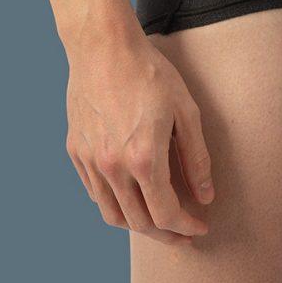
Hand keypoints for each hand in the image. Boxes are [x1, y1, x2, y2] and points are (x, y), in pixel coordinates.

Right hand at [65, 24, 214, 243]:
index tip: (200, 228)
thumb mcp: (185, 111)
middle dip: (166, 234)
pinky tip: (132, 196)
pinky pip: (95, 193)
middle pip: (139, 222)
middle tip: (184, 233)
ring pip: (112, 214)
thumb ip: (196, 158)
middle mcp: (113, 167)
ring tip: (159, 221)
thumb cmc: (150, 74)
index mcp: (144, 159)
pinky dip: (115, 204)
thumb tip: (206, 195)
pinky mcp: (76, 151)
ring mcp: (90, 161)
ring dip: (138, 225)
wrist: (104, 47)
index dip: (186, 227)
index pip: (166, 214)